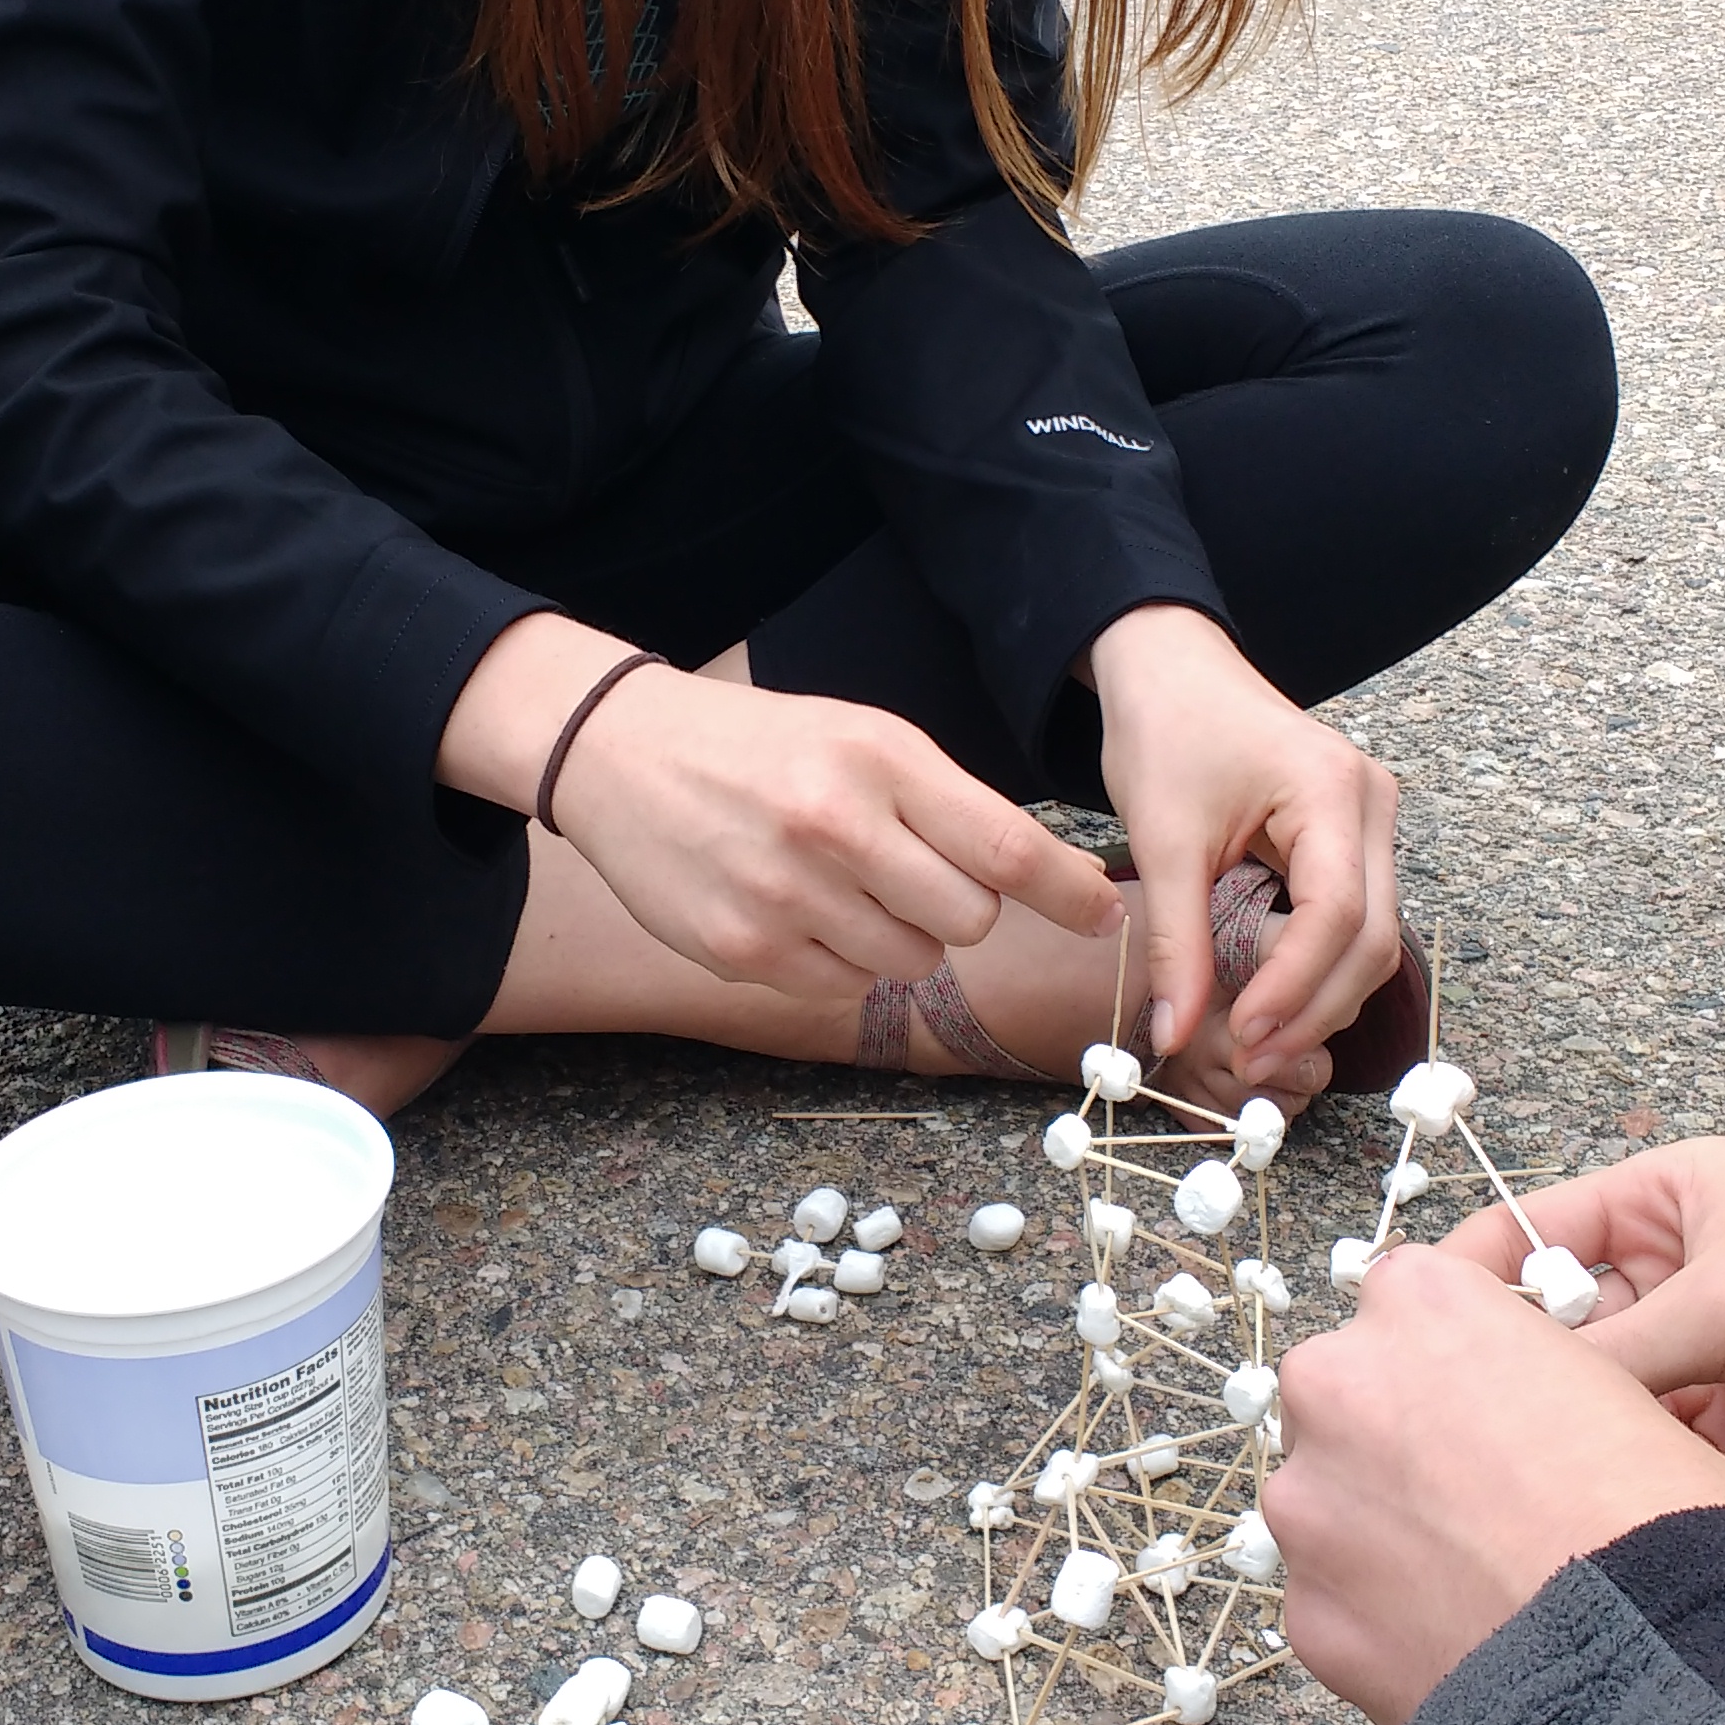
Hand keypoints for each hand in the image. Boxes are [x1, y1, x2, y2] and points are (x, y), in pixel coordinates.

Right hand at [440, 613, 1122, 998]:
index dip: (1067, 893)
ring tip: (842, 885)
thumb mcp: (862, 738)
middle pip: (968, 918)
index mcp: (876, 760)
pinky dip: (839, 959)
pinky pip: (845, 986)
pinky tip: (796, 908)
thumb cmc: (763, 746)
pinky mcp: (743, 949)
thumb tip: (1055, 878)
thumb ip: (948, 805)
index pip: (1003, 845)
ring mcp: (786, 895)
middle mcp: (834, 827)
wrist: (619, 754)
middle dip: (959, 906)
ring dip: (898, 934)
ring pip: (911, 959)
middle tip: (910, 872)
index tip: (1105, 917)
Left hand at [1090, 603, 1400, 1065]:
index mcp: (1332, 790)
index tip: (1243, 1033)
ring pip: (1374, 937)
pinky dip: (1320, 968)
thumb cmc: (1166, 733)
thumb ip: (1176, 943)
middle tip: (1252, 1060)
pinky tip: (1274, 1002)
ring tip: (1257, 1042)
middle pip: (1374, 938)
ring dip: (1322, 998)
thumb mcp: (1163, 841)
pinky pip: (1356, 919)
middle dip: (1315, 1008)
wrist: (1172, 671)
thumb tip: (1173, 1034)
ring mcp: (1370, 821)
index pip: (1339, 914)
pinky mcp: (1352, 838)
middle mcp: (1371, 804)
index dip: (1295, 987)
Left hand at [1267, 1242, 1724, 1724]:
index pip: (1407, 1298)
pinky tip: (1457, 1638)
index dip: (1452, 1358)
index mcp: (1420, 1302)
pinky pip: (1334, 1599)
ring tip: (1473, 1580)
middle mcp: (1337, 1383)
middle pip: (1346, 1396)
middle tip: (1477, 1500)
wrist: (1654, 1666)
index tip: (1485, 1402)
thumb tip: (1498, 1404)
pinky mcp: (1305, 1611)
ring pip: (1328, 1501)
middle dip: (1395, 1440)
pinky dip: (1379, 1617)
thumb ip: (1519, 1367)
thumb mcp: (1612, 1385)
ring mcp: (1306, 1502)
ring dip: (1379, 1529)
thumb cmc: (1661, 1518)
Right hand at [1438, 1138, 1724, 1530]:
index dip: (1469, 1281)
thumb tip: (1503, 1396)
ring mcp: (1703, 1371)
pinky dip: (1617, 1492)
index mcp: (1663, 1208)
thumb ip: (1618, 1349)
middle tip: (1440, 1430)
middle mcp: (1673, 1287)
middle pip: (1554, 1334)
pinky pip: (1650, 1471)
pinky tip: (1576, 1511)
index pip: (1531, 1233)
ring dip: (1560, 1444)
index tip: (1402, 1336)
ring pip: (1594, 1413)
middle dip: (1505, 1377)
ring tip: (1496, 1483)